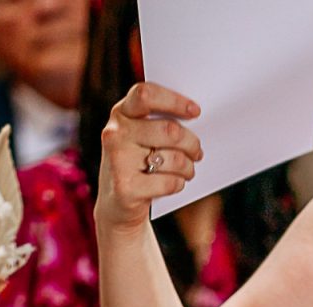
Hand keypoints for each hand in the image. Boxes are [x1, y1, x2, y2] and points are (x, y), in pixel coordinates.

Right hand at [94, 82, 203, 233]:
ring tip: (188, 171)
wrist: (115, 206)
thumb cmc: (137, 165)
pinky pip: (169, 182)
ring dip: (188, 167)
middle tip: (197, 152)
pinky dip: (179, 184)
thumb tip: (194, 117)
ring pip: (173, 158)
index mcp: (121, 113)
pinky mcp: (125, 188)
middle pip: (169, 130)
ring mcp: (118, 160)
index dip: (174, 100)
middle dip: (191, 143)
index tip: (195, 111)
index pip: (146, 94)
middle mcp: (115, 133)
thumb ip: (159, 122)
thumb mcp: (142, 138)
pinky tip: (175, 184)